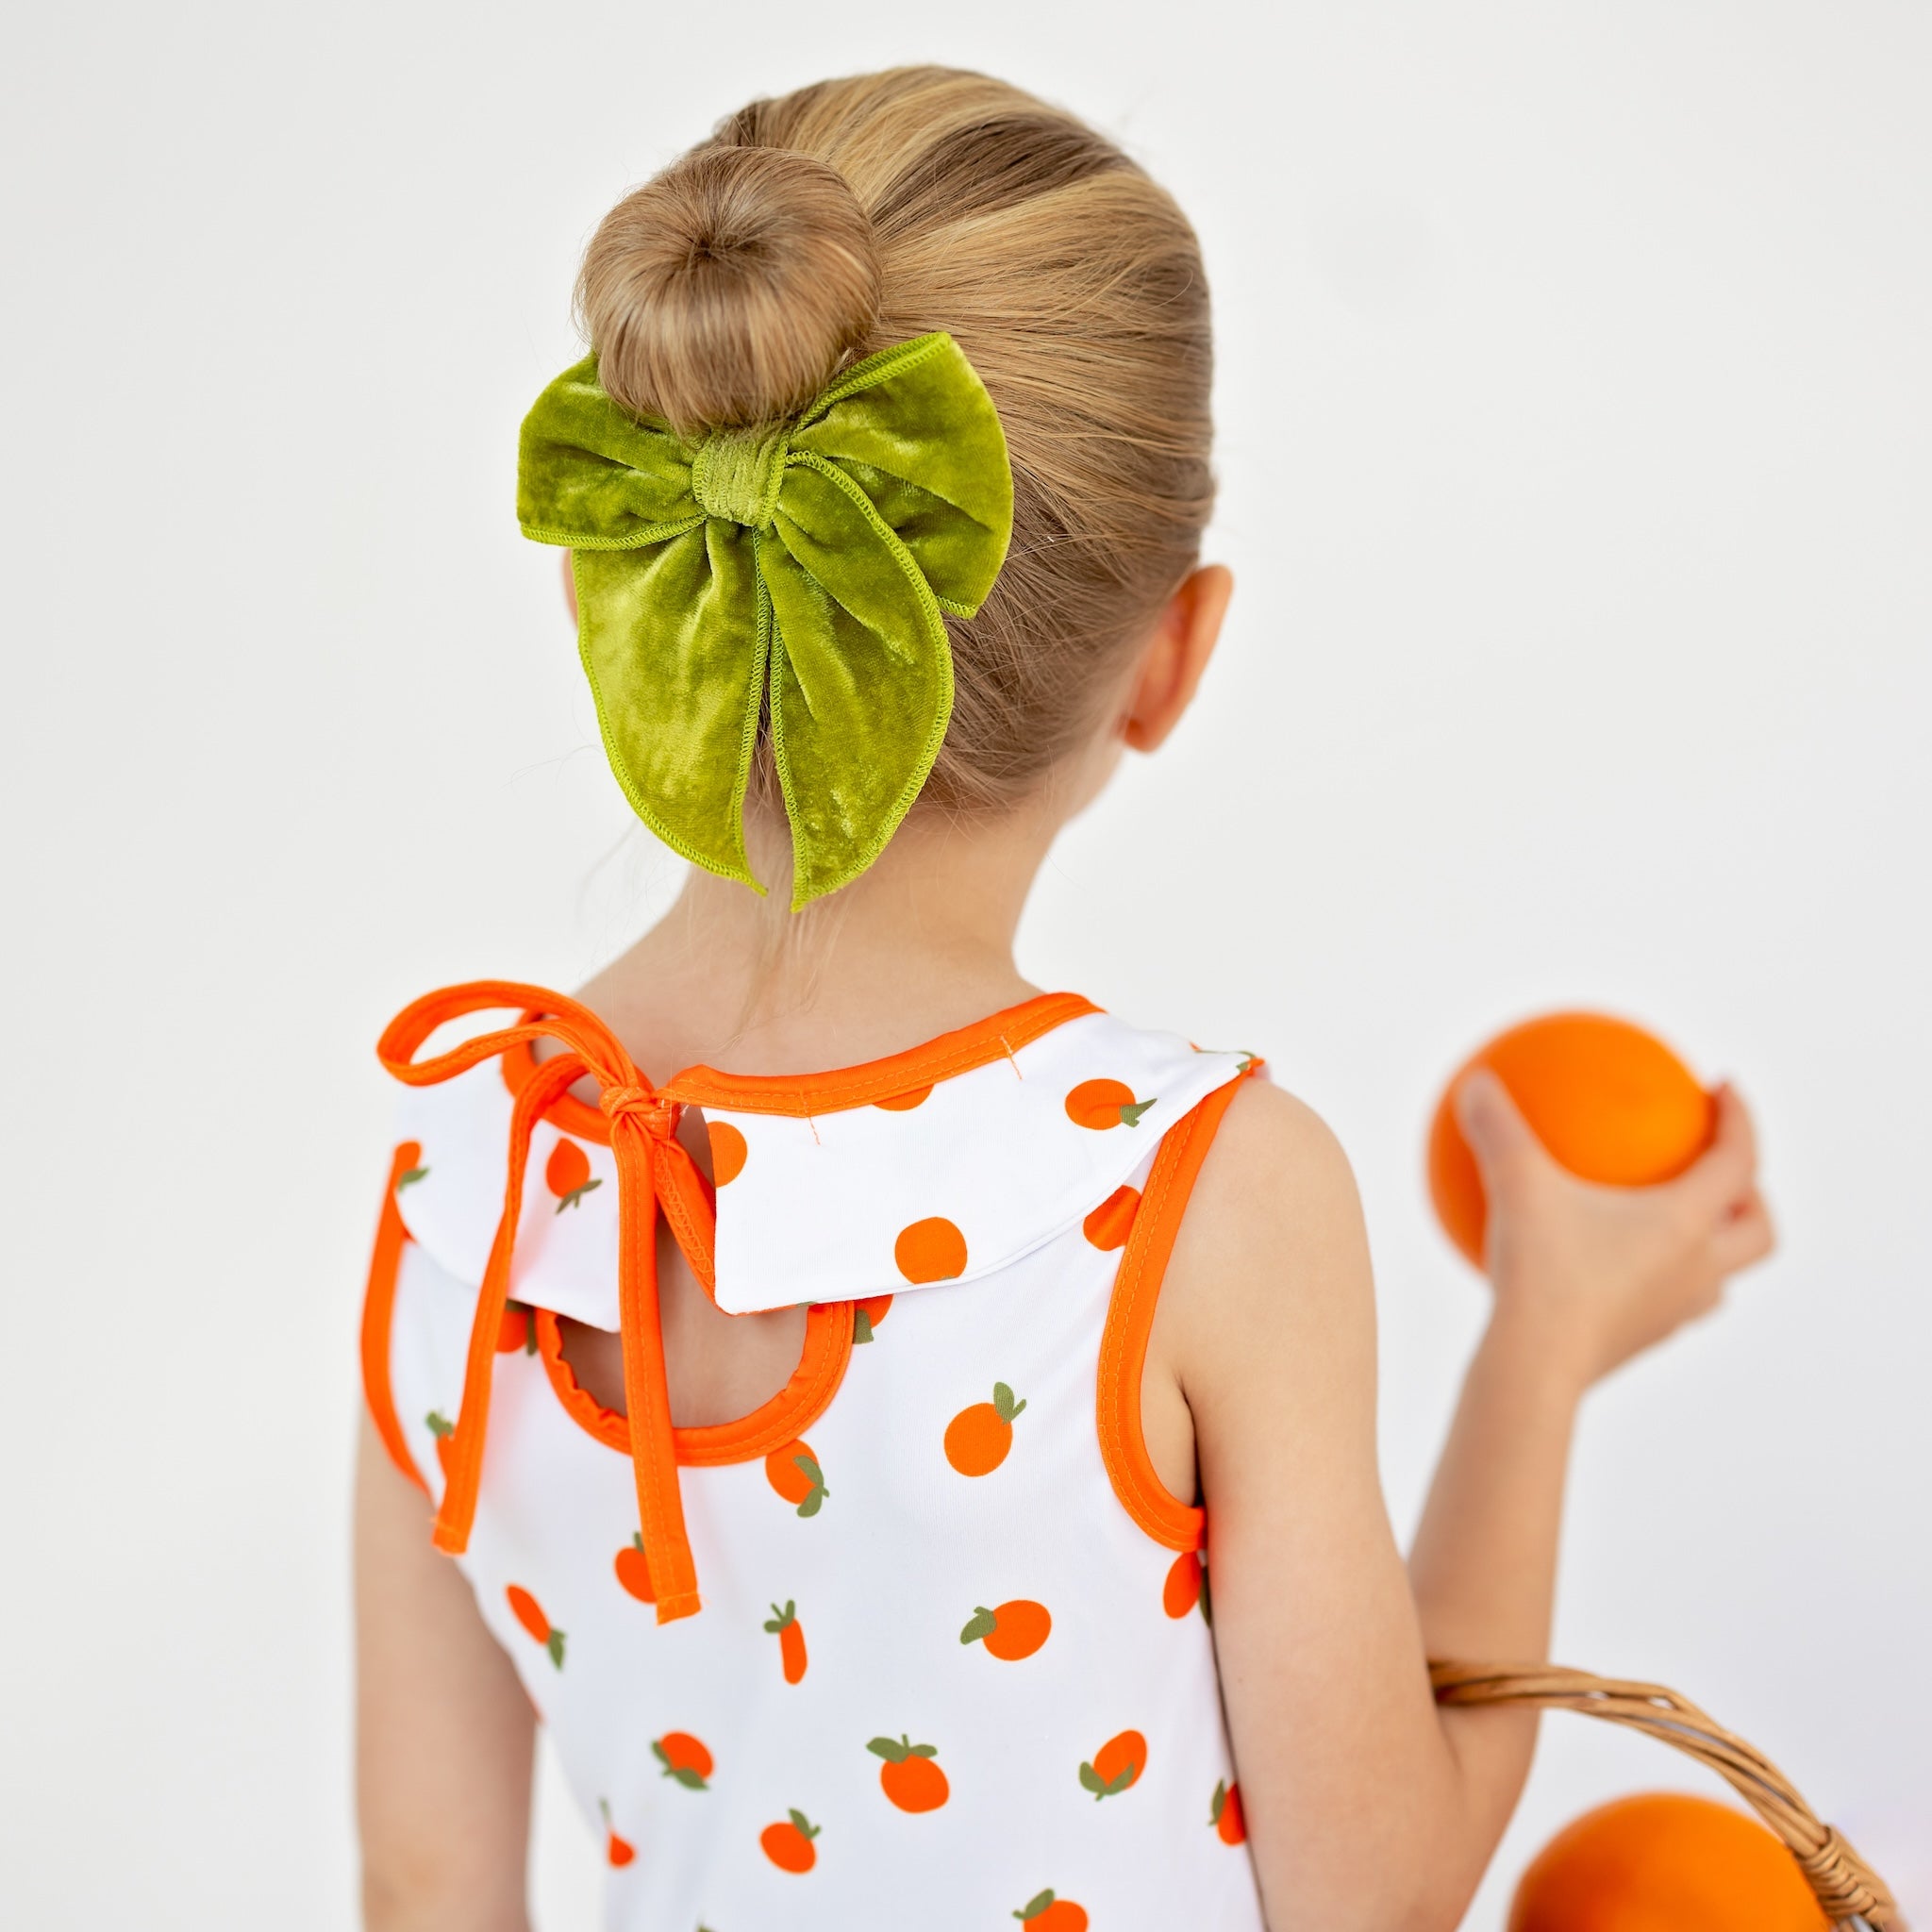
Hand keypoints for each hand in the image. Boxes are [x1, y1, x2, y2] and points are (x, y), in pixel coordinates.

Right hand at [1454, 1069, 1774, 1393]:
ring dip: (1712, 1248)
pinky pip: (1663, 1303)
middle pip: (1758, 1234)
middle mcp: (1695, 1271)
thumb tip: (1479, 1080)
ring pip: (1718, 1280)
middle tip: (1721, 1167)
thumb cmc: (1540, 1273)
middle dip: (1752, 1197)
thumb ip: (1499, 1127)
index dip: (1742, 1120)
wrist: (1538, 1368)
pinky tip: (1601, 1265)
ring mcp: (1672, 1313)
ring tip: (1675, 1224)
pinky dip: (1652, 1279)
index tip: (1724, 1089)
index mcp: (1687, 1225)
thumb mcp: (1515, 1184)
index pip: (1740, 1163)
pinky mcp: (1640, 1342)